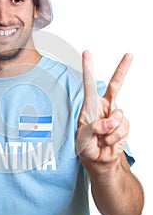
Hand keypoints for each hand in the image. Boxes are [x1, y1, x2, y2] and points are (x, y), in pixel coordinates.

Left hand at [76, 50, 132, 166]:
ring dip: (108, 132)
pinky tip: (108, 142)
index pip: (89, 85)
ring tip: (100, 139)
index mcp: (90, 106)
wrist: (99, 160)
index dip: (88, 69)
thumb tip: (107, 122)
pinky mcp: (124, 125)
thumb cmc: (86, 147)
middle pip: (116, 85)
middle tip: (129, 54)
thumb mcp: (83, 139)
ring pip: (118, 117)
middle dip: (123, 69)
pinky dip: (114, 138)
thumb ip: (93, 128)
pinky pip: (123, 128)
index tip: (86, 54)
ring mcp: (115, 116)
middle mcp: (104, 107)